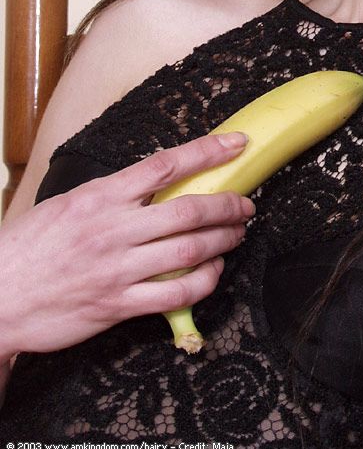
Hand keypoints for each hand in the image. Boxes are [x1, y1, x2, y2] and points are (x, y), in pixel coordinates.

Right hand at [0, 133, 254, 358]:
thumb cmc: (29, 247)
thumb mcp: (68, 204)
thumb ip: (112, 193)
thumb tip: (154, 179)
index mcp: (100, 196)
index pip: (166, 165)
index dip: (208, 151)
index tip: (237, 143)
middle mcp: (113, 229)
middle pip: (188, 210)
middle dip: (227, 205)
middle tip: (246, 204)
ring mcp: (117, 269)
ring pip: (189, 251)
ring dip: (223, 241)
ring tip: (236, 234)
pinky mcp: (117, 305)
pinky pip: (174, 295)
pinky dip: (203, 282)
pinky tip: (213, 272)